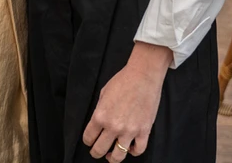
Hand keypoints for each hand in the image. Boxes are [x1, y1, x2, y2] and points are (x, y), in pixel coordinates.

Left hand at [83, 42, 171, 160]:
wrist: (143, 75)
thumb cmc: (123, 81)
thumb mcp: (103, 94)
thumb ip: (100, 111)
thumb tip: (99, 123)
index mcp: (100, 116)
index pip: (88, 138)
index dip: (87, 141)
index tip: (89, 141)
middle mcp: (113, 126)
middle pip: (99, 150)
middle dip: (96, 152)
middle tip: (97, 151)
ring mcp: (129, 130)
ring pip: (118, 156)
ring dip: (113, 158)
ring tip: (112, 155)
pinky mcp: (144, 130)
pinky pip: (138, 150)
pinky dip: (133, 152)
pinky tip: (130, 147)